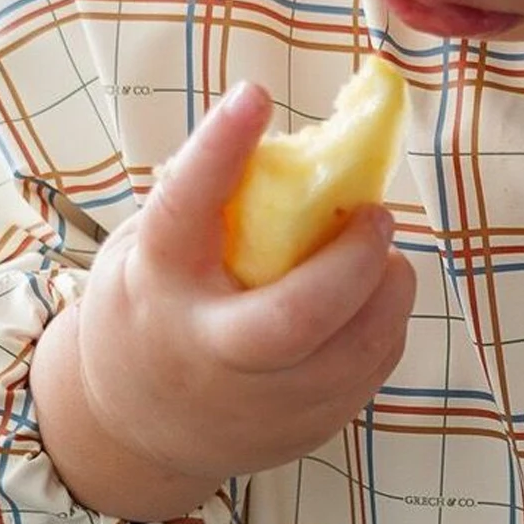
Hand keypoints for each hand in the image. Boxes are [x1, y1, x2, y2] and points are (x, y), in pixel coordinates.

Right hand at [33, 83, 415, 518]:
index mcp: (160, 285)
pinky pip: (372, 369)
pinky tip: (372, 296)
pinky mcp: (309, 426)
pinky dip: (385, 322)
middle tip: (376, 215)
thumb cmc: (156, 310)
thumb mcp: (151, 254)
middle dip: (352, 261)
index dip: (219, 150)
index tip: (255, 94)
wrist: (135, 428)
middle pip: (297, 317)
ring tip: (380, 250)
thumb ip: (209, 210)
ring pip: (357, 349)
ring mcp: (265, 401)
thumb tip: (298, 148)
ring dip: (388, 287)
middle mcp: (212, 351)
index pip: (184, 211)